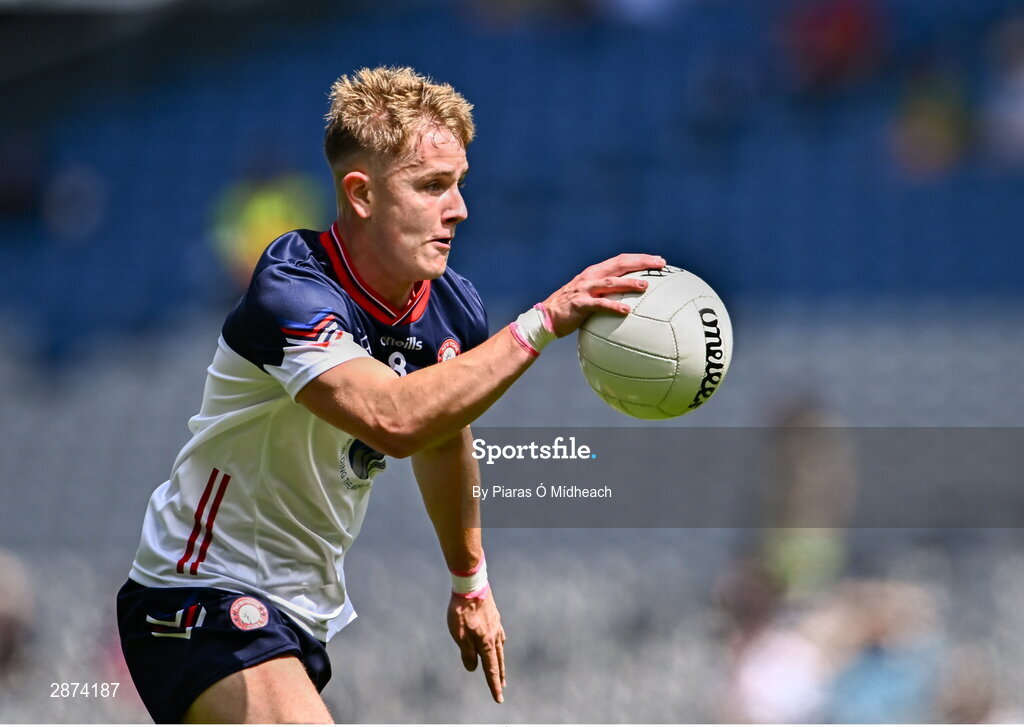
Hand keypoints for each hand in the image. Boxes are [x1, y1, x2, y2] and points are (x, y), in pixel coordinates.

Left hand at [447, 589, 505, 702]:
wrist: (471, 585)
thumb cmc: (462, 611)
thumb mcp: (460, 636)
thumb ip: (467, 653)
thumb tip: (473, 668)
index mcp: (486, 643)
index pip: (491, 668)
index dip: (493, 684)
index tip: (499, 698)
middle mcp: (494, 635)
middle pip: (498, 660)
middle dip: (499, 675)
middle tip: (502, 687)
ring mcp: (496, 625)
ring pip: (500, 647)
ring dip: (500, 660)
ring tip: (500, 668)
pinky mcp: (494, 616)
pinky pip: (498, 635)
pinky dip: (499, 644)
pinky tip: (497, 641)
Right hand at [539, 253, 665, 336]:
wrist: (546, 317)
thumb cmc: (571, 309)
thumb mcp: (589, 295)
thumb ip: (606, 293)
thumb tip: (630, 300)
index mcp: (594, 272)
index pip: (621, 260)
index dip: (640, 258)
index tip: (658, 260)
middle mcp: (590, 276)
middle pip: (619, 264)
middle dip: (641, 262)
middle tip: (660, 264)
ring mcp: (584, 289)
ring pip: (610, 282)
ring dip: (629, 282)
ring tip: (646, 285)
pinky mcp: (579, 304)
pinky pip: (599, 304)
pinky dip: (613, 306)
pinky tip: (626, 310)